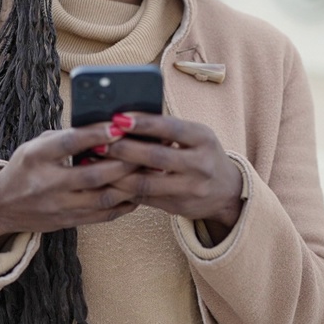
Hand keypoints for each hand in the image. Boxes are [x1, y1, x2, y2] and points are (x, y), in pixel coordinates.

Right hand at [0, 123, 140, 249]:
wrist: (2, 206)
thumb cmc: (25, 167)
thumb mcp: (36, 146)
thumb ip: (66, 137)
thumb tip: (105, 126)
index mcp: (36, 157)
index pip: (69, 143)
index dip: (95, 134)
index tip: (119, 126)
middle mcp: (47, 184)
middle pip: (93, 174)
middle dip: (124, 162)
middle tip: (146, 149)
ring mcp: (59, 206)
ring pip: (103, 198)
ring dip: (129, 184)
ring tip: (148, 171)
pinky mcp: (69, 222)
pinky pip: (104, 215)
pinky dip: (124, 204)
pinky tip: (138, 191)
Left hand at [102, 113, 243, 242]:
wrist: (227, 192)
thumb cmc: (203, 155)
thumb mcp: (196, 137)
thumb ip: (168, 130)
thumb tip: (124, 120)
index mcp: (203, 139)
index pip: (171, 128)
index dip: (143, 123)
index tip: (118, 117)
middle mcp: (200, 164)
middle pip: (156, 157)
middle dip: (124, 149)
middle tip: (99, 142)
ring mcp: (190, 188)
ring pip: (146, 182)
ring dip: (116, 173)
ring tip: (95, 163)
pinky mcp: (177, 206)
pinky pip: (144, 198)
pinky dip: (122, 189)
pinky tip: (104, 181)